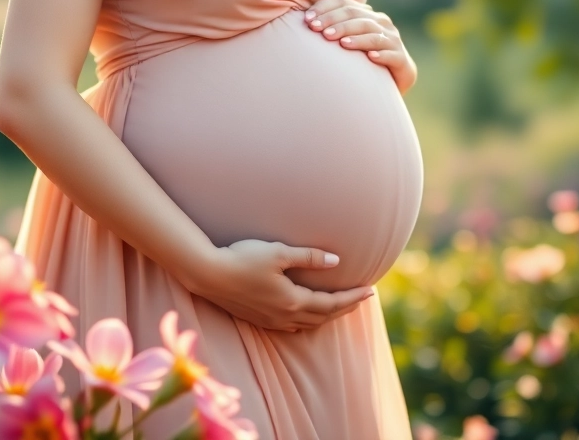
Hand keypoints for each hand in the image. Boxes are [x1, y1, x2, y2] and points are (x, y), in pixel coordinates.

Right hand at [185, 239, 373, 332]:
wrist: (207, 274)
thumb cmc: (242, 258)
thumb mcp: (278, 252)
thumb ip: (308, 257)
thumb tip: (335, 261)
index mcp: (292, 300)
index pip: (331, 303)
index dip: (353, 298)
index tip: (371, 292)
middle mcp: (284, 316)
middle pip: (323, 317)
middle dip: (345, 308)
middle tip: (362, 299)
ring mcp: (270, 320)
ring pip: (308, 324)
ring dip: (327, 316)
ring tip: (339, 307)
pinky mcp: (258, 319)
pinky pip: (292, 326)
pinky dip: (307, 321)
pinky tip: (306, 314)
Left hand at [304, 0, 416, 93]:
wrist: (393, 79)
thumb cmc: (362, 59)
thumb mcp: (346, 40)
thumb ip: (331, 29)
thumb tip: (302, 21)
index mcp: (367, 14)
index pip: (344, 4)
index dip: (326, 8)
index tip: (307, 20)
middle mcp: (382, 23)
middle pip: (357, 17)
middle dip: (337, 23)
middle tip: (319, 31)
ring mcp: (393, 40)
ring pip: (374, 35)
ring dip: (357, 38)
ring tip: (342, 44)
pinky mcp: (402, 60)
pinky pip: (392, 55)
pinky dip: (381, 55)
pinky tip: (370, 58)